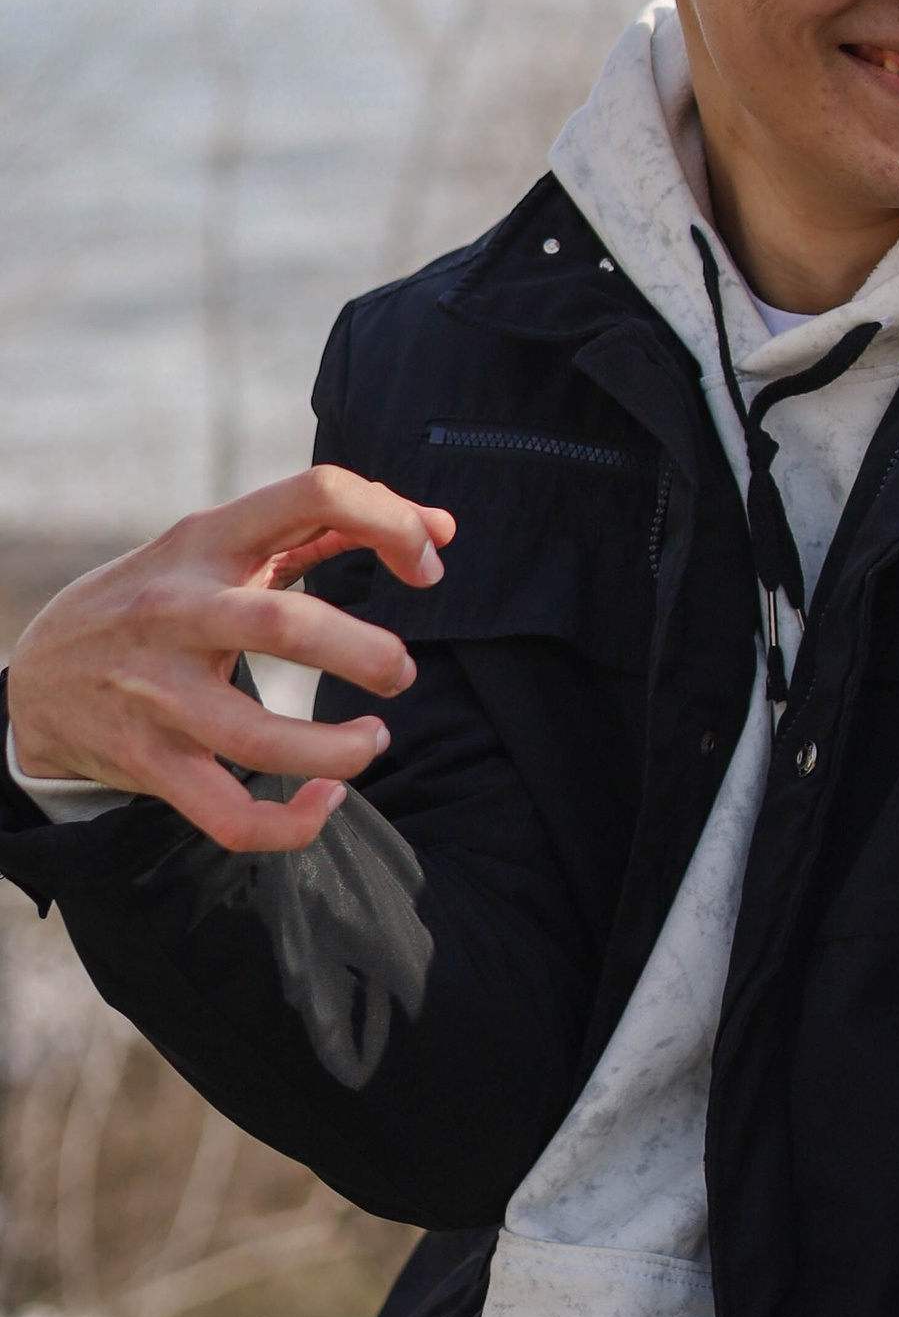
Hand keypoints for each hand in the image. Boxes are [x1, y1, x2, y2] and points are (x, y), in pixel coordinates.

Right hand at [6, 466, 454, 854]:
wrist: (38, 676)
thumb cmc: (158, 599)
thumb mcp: (221, 547)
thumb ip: (324, 530)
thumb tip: (440, 529)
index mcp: (209, 540)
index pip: (314, 493)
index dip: (393, 521)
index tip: (429, 565)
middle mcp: (179, 610)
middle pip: (285, 627)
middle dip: (366, 654)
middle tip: (401, 672)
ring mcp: (158, 691)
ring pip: (258, 739)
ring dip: (337, 752)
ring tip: (373, 741)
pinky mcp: (150, 761)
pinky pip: (227, 815)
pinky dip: (290, 823)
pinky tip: (325, 800)